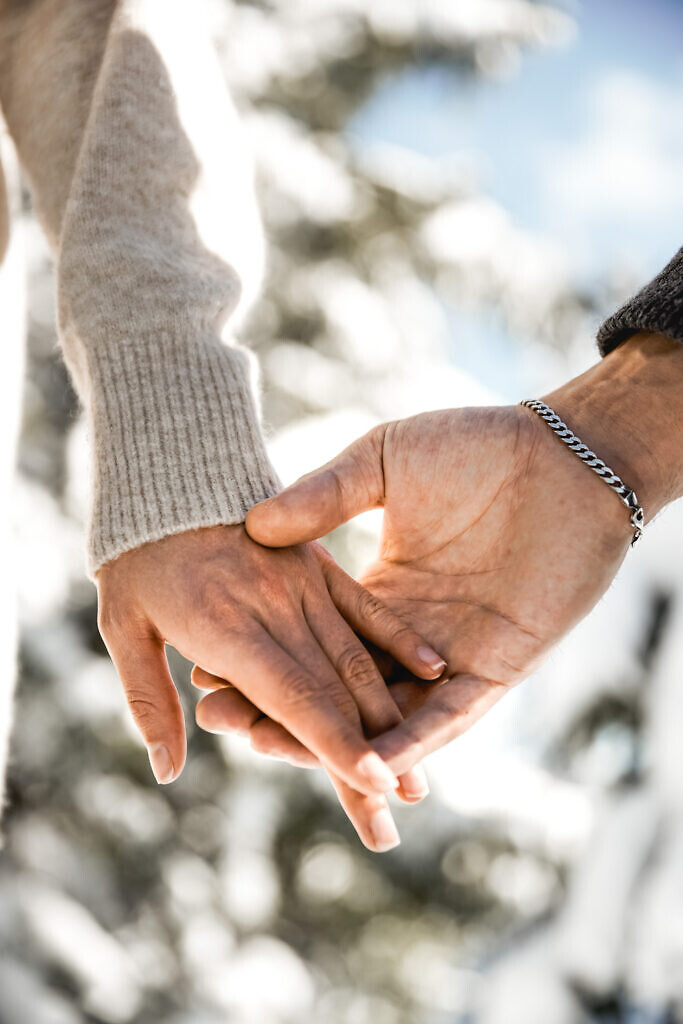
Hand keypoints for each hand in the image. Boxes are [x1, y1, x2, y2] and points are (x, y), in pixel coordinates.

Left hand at [96, 524, 446, 807]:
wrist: (170, 473)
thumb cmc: (137, 555)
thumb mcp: (124, 627)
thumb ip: (151, 701)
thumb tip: (168, 773)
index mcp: (230, 628)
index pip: (294, 697)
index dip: (334, 743)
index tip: (373, 785)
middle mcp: (278, 610)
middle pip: (334, 695)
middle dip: (369, 760)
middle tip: (402, 813)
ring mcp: (305, 585)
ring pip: (358, 660)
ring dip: (393, 719)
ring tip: (418, 773)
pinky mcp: (320, 565)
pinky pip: (367, 606)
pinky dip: (401, 640)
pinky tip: (434, 670)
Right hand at [221, 332, 682, 787]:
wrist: (561, 454)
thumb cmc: (477, 446)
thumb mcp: (382, 460)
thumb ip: (324, 493)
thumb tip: (255, 526)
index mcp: (383, 589)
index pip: (313, 639)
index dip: (265, 656)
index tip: (206, 666)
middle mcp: (411, 634)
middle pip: (338, 689)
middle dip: (280, 708)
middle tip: (218, 718)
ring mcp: (453, 656)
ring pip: (385, 716)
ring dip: (333, 737)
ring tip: (268, 745)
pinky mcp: (496, 670)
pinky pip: (448, 717)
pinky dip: (413, 742)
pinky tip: (369, 761)